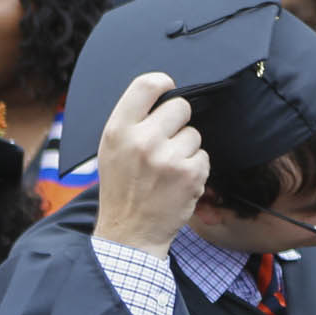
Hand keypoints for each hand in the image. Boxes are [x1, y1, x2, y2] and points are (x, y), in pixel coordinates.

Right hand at [94, 73, 207, 257]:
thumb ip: (132, 122)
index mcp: (118, 130)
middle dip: (179, 122)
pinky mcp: (190, 174)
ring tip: (168, 169)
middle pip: (181, 107)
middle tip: (167, 141)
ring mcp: (168, 157)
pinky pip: (204, 156)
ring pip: (194, 135)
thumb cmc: (122, 187)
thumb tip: (161, 94)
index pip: (146, 85)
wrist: (130, 232)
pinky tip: (178, 182)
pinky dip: (196, 168)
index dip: (164, 82)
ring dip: (187, 149)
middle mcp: (143, 140)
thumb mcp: (112, 150)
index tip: (170, 87)